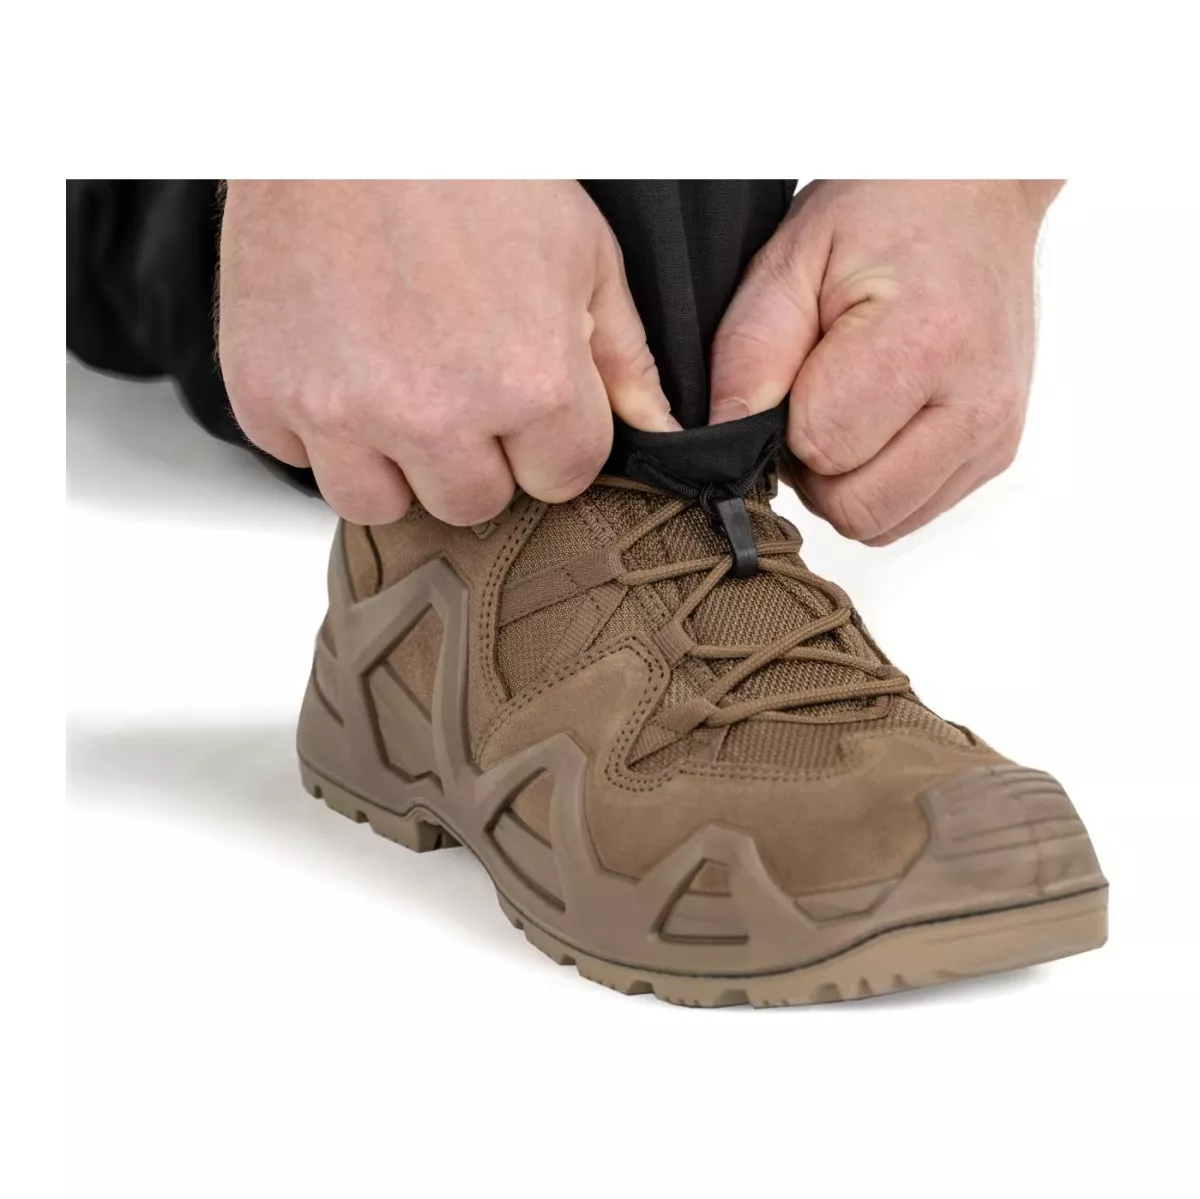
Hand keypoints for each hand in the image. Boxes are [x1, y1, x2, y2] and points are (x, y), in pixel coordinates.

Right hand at [218, 181, 676, 524]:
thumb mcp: (581, 253)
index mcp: (529, 383)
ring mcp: (342, 411)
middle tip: (461, 382)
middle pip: (473, 503)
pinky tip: (339, 365)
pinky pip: (299, 460)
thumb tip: (659, 427)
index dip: (551, 440)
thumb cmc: (467, 163)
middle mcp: (434, 413)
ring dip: (396, 464)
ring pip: (380, 504)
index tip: (531, 399)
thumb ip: (624, 359)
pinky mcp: (265, 394)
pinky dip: (320, 430)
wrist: (343, 108)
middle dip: (478, 456)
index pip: (560, 480)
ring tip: (398, 387)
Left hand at [708, 180, 1060, 543]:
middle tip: (815, 398)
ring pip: (882, 523)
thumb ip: (750, 354)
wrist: (978, 194)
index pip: (822, 448)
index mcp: (926, 342)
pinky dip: (880, 480)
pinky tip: (881, 418)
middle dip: (815, 468)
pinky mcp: (997, 452)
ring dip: (846, 481)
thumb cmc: (887, 210)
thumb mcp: (792, 259)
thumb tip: (722, 438)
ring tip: (850, 404)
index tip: (796, 373)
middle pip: (856, 507)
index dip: (786, 423)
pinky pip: (911, 511)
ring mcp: (995, 434)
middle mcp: (976, 401)